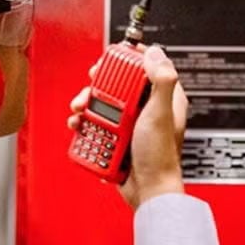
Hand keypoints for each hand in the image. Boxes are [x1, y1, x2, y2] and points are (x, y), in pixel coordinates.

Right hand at [68, 45, 187, 208]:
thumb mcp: (160, 113)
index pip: (146, 67)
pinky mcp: (116, 138)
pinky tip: (81, 125)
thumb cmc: (160, 156)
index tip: (114, 55)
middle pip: (118, 83)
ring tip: (81, 109)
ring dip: (88, 104)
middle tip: (91, 83)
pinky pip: (96, 124)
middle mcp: (146, 109)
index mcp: (163, 98)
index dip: (129, 59)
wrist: (147, 190)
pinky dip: (85, 123)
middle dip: (100, 83)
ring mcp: (130, 124)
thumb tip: (156, 54)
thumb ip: (161, 81)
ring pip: (103, 103)